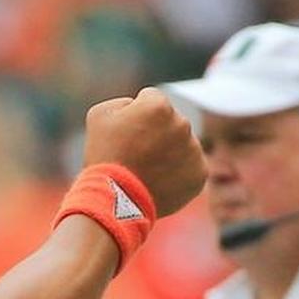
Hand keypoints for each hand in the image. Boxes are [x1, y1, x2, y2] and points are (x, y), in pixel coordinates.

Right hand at [83, 87, 205, 216]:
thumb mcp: (99, 116)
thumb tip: (137, 105)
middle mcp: (182, 123)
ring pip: (181, 143)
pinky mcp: (200, 173)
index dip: (135, 113)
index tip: (125, 132)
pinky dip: (176, 172)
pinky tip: (157, 180)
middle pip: (169, 121)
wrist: (114, 199)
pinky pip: (189, 166)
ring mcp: (194, 149)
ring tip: (145, 170)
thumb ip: (123, 102)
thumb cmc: (104, 155)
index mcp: (158, 106)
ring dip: (167, 151)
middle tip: (135, 153)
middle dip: (155, 132)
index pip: (151, 98)